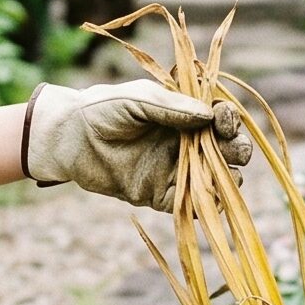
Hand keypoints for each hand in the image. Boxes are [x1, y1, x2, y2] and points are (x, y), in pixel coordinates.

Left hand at [23, 78, 251, 212]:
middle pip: (228, 149)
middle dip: (237, 148)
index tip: (224, 120)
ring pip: (217, 178)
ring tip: (218, 171)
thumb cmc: (101, 110)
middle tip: (232, 148)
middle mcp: (185, 142)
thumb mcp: (136, 99)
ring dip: (226, 176)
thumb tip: (208, 115)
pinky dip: (206, 204)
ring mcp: (175, 170)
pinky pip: (192, 204)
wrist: (68, 139)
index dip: (229, 120)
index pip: (220, 118)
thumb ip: (170, 107)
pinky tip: (208, 198)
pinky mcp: (161, 195)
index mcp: (183, 114)